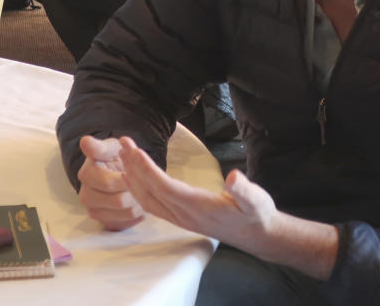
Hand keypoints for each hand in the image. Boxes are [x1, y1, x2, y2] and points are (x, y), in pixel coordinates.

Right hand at [76, 135, 144, 230]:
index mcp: (86, 175)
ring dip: (139, 202)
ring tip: (142, 190)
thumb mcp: (110, 147)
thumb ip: (99, 146)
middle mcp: (86, 196)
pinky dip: (138, 213)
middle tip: (142, 182)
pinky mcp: (107, 223)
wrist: (120, 170)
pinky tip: (138, 200)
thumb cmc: (115, 156)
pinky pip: (128, 223)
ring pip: (126, 213)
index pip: (109, 183)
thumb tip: (85, 141)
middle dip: (135, 191)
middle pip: (119, 202)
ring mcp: (95, 211)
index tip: (133, 173)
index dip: (126, 179)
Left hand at [118, 136, 337, 279]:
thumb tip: (235, 177)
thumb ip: (245, 190)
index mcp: (198, 206)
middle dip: (133, 167)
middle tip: (122, 143)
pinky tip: (134, 175)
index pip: (164, 186)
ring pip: (147, 199)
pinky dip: (139, 188)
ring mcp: (180, 218)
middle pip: (150, 191)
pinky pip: (152, 204)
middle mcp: (184, 214)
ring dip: (133, 176)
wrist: (257, 235)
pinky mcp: (180, 217)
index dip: (146, 168)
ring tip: (123, 154)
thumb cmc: (255, 214)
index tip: (133, 150)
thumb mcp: (256, 200)